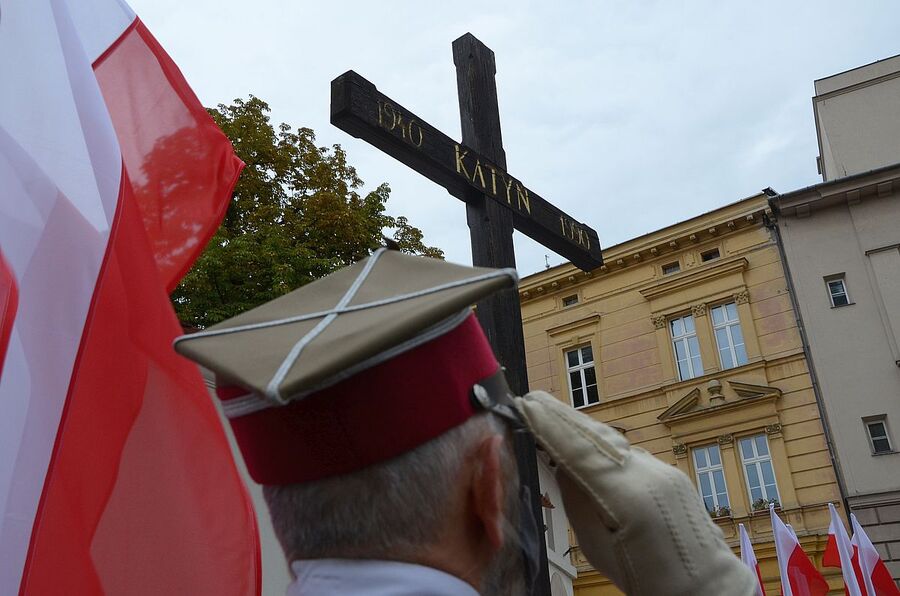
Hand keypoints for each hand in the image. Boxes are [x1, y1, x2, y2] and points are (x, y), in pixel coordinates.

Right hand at [515, 391, 756, 595]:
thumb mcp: (597, 548)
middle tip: (532, 399)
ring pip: (613, 441)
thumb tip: (561, 465)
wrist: (705, 585)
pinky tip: (585, 441)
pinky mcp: (669, 472)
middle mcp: (648, 474)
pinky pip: (628, 453)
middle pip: (596, 436)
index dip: (551, 426)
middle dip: (562, 416)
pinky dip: (602, 444)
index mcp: (627, 497)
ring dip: (581, 427)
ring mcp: (662, 470)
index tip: (527, 405)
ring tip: (550, 413)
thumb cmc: (647, 578)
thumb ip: (578, 502)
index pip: (580, 450)